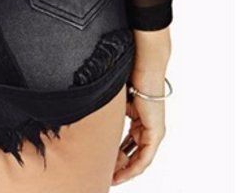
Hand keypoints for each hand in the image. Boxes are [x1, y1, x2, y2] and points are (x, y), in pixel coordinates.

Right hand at [113, 28, 169, 184]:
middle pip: (131, 151)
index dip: (112, 152)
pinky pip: (145, 157)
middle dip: (117, 164)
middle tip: (103, 173)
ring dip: (124, 169)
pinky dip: (134, 167)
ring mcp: (152, 128)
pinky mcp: (155, 131)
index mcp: (136, 115)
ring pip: (138, 157)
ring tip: (111, 178)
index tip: (100, 160)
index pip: (124, 140)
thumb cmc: (127, 70)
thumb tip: (84, 108)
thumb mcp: (112, 95)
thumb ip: (104, 108)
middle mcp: (146, 123)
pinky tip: (122, 174)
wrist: (142, 62)